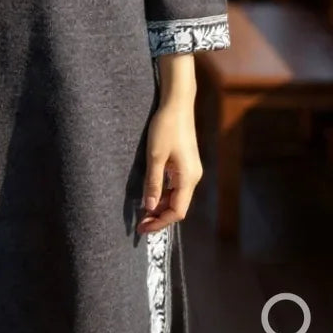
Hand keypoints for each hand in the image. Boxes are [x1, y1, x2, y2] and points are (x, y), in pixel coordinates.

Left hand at [136, 100, 202, 233]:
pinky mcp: (186, 163)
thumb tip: (149, 208)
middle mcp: (193, 177)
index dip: (160, 222)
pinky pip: (177, 186)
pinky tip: (152, 194)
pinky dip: (164, 194)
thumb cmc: (166, 127)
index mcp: (188, 178)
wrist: (178, 103)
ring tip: (143, 211)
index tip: (142, 228)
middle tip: (139, 223)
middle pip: (179, 206)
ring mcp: (191, 170)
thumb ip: (153, 183)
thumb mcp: (155, 156)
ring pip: (177, 196)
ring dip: (161, 206)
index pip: (177, 211)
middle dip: (160, 216)